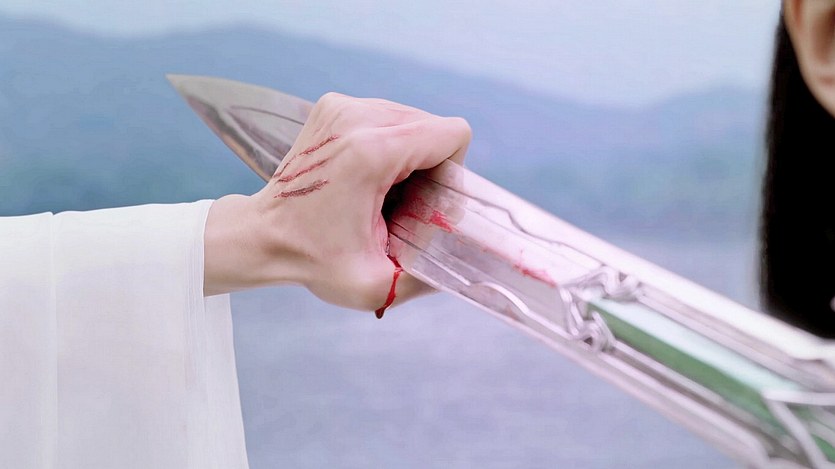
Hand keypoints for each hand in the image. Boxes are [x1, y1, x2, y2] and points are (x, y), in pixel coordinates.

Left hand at [204, 92, 470, 313]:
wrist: (260, 236)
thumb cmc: (312, 261)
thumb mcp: (376, 283)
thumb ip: (431, 278)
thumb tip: (471, 271)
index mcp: (371, 151)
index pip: (451, 134)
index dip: (451, 171)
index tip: (425, 201)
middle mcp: (356, 116)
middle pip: (432, 126)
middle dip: (430, 166)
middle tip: (400, 204)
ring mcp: (341, 105)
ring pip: (411, 120)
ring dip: (409, 155)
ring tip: (379, 192)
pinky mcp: (332, 105)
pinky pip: (386, 116)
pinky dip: (387, 145)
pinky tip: (364, 177)